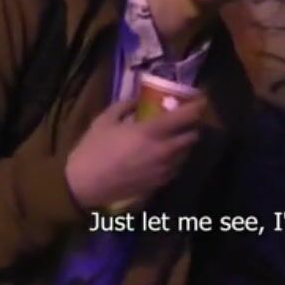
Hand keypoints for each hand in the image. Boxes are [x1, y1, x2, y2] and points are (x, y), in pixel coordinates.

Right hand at [64, 96, 206, 208]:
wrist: (83, 185)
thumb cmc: (93, 149)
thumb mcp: (105, 120)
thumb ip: (126, 105)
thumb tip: (139, 99)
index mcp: (152, 132)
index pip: (187, 116)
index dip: (198, 106)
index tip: (202, 98)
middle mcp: (164, 151)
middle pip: (193, 136)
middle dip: (193, 125)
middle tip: (186, 118)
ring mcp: (163, 170)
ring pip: (186, 153)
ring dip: (185, 143)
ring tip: (175, 136)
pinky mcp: (159, 184)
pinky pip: (176, 167)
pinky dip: (176, 158)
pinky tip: (164, 154)